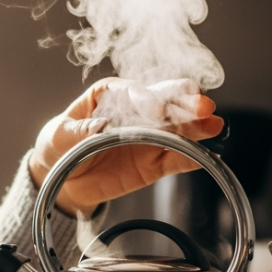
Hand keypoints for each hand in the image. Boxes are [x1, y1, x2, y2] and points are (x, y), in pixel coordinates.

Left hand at [28, 78, 224, 215]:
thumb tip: (98, 126)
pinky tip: (205, 154)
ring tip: (213, 125)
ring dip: (195, 127)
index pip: (134, 92)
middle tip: (203, 105)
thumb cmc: (58, 145)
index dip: (147, 98)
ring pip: (176, 129)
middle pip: (164, 104)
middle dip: (183, 104)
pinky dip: (190, 158)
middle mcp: (135, 111)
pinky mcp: (154, 163)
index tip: (158, 108)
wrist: (61, 179)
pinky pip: (175, 160)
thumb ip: (78, 131)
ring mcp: (148, 137)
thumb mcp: (58, 136)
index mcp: (111, 94)